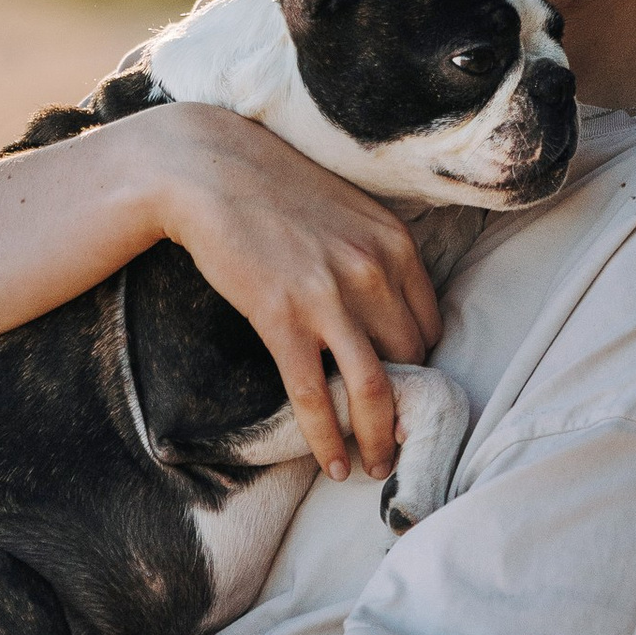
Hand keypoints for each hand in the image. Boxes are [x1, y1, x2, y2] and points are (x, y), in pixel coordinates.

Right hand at [124, 103, 440, 483]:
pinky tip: (333, 463)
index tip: (408, 389)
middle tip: (396, 436)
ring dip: (380, 439)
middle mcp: (373, 270)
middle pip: (410, 360)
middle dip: (407, 405)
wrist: (205, 168)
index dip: (422, 366)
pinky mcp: (281, 318)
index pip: (429, 324)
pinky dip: (328, 439)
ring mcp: (328, 296)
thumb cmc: (271, 185)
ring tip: (375, 466)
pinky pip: (314, 396)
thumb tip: (382, 310)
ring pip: (375, 390)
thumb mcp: (344, 209)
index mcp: (394, 243)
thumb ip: (372, 254)